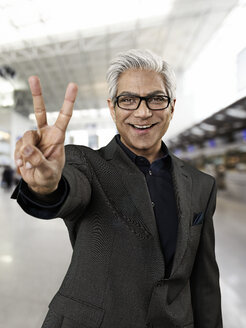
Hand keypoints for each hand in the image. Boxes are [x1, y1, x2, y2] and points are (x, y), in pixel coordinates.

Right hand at [15, 76, 77, 193]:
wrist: (40, 183)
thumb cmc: (49, 176)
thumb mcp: (48, 171)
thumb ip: (38, 160)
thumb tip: (27, 148)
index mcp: (58, 137)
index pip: (64, 116)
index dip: (68, 101)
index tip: (73, 85)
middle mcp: (46, 134)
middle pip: (40, 111)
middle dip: (37, 94)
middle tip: (34, 78)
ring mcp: (34, 138)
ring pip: (25, 135)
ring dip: (25, 150)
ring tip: (29, 164)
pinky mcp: (23, 144)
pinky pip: (18, 145)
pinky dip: (19, 156)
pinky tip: (24, 164)